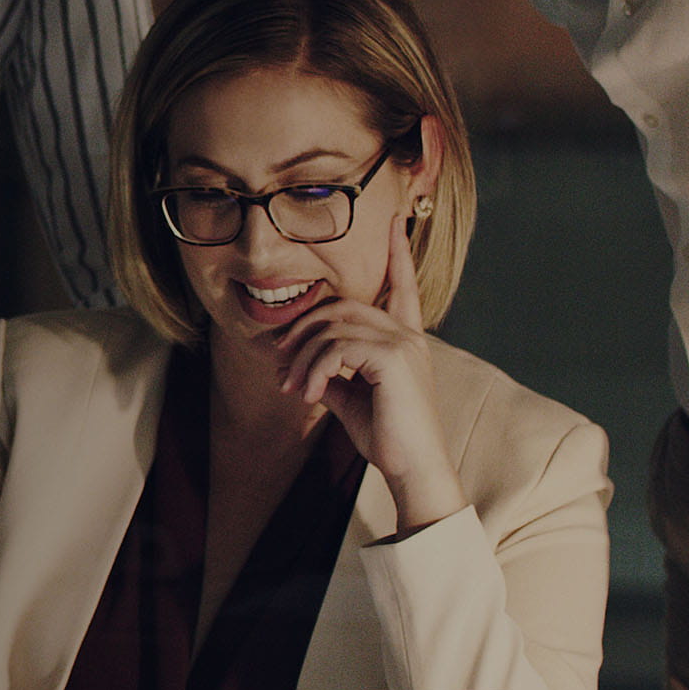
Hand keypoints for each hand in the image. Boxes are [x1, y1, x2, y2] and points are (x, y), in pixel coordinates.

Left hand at [270, 217, 461, 531]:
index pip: (402, 286)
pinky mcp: (391, 358)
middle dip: (301, 329)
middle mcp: (407, 335)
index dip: (397, 252)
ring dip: (300, 358)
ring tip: (289, 387)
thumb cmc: (388, 437)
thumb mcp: (352, 400)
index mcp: (403, 339)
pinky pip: (336, 348)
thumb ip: (331, 374)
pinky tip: (310, 395)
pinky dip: (314, 370)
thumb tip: (297, 364)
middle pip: (341, 307)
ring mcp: (402, 344)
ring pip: (332, 328)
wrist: (413, 469)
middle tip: (275, 359)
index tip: (392, 220)